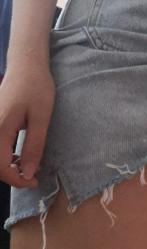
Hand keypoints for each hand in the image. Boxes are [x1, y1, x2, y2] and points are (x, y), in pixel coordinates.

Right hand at [0, 65, 55, 187]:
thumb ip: (34, 146)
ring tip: (27, 165)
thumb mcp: (41, 118)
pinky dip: (3, 155)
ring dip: (6, 166)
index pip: (0, 166)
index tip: (33, 181)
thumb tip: (28, 172)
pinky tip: (17, 154)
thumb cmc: (36, 87)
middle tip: (32, 176)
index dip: (16, 179)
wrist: (26, 66)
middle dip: (10, 175)